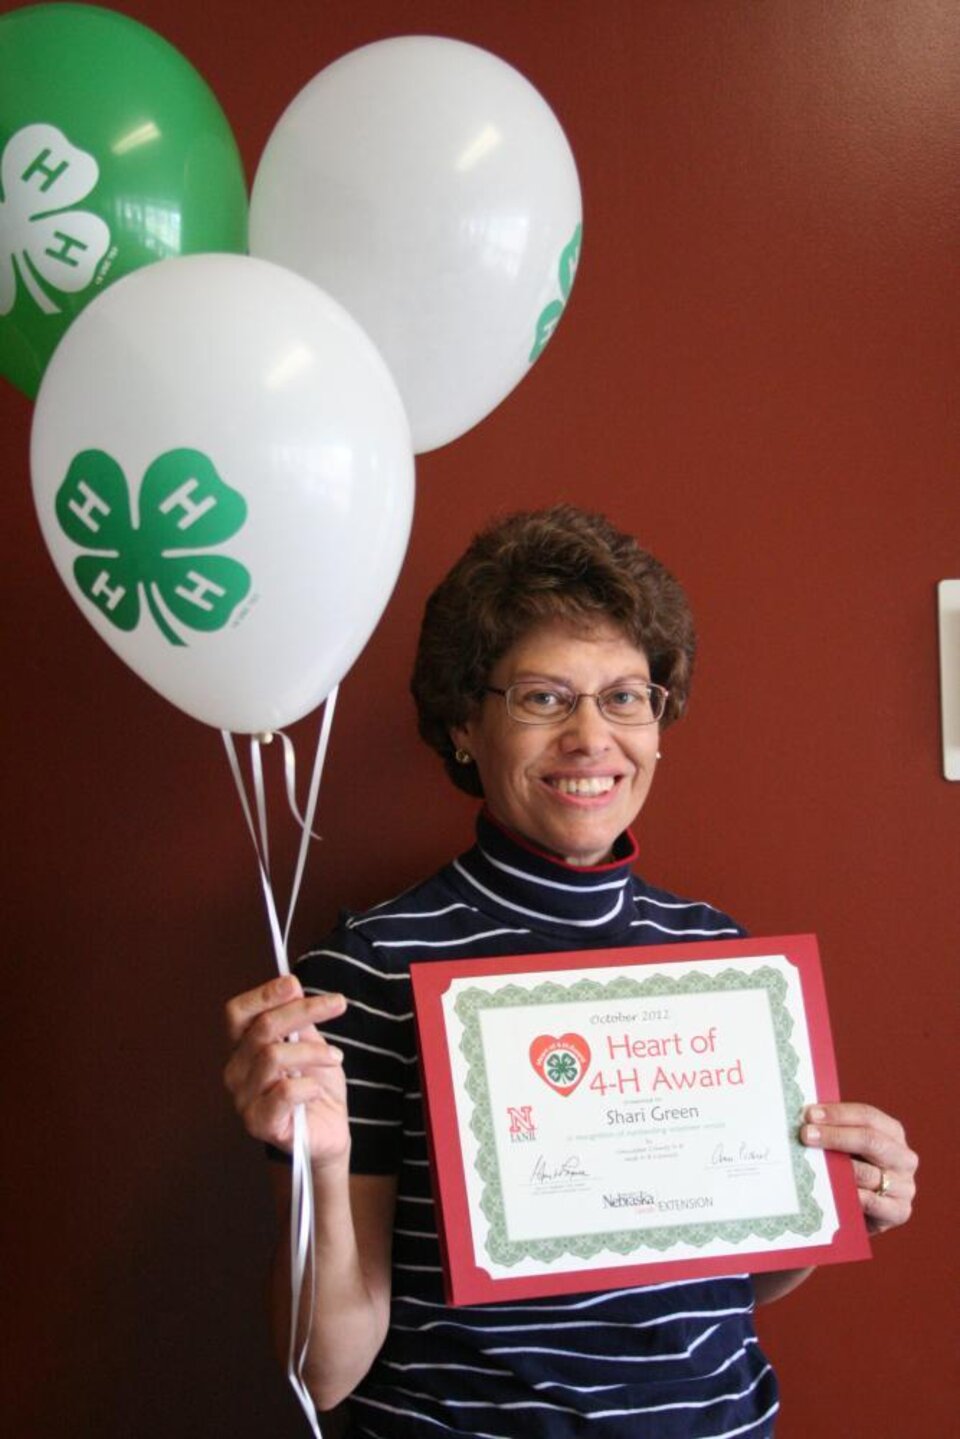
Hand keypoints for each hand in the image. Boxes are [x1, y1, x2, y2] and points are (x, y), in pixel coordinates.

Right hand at [224, 973, 349, 1166]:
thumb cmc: (315, 1086)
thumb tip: (291, 985)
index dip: (263, 994)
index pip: (237, 1013)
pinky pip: (283, 1092)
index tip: (295, 983)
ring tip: (335, 1057)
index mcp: (242, 1048)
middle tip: (338, 1004)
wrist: (329, 1131)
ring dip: (314, 1052)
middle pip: (262, 1028)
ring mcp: (243, 1100)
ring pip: (274, 1057)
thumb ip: (297, 1020)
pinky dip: (308, 1085)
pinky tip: (317, 1089)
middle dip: (304, 1011)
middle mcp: (236, 1072)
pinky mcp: (260, 1124)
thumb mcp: (309, 1044)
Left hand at [801, 1102, 917, 1234]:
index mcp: (892, 1132)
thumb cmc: (852, 1170)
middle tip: (805, 1135)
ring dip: (838, 1169)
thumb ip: (834, 1131)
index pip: (868, 1116)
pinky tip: (833, 1192)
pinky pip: (872, 1202)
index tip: (810, 1115)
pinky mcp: (900, 1211)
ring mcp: (905, 1186)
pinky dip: (851, 1196)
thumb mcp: (848, 1147)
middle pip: (870, 1140)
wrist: (865, 1213)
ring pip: (869, 1173)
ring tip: (813, 1165)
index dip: (838, 1114)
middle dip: (835, 1136)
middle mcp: (904, 1157)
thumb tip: (804, 1116)